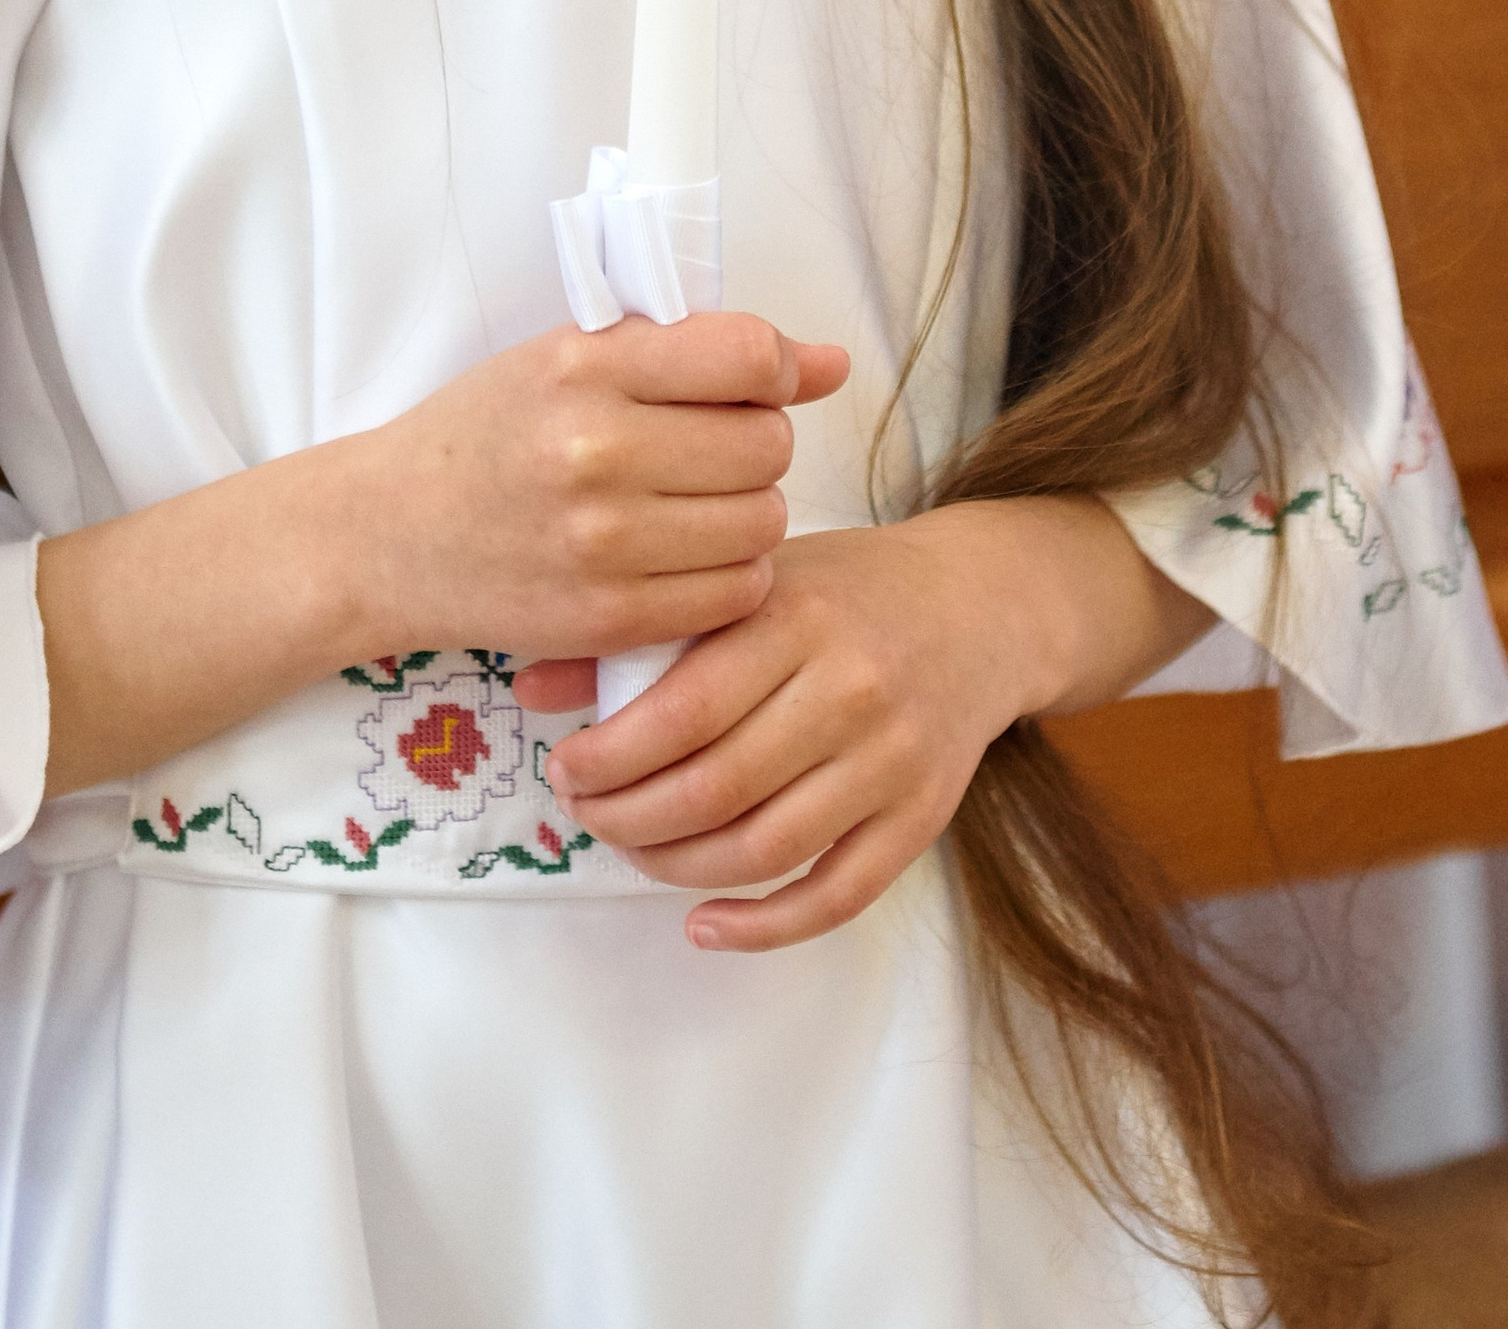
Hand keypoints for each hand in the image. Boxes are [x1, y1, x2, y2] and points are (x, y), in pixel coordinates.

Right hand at [358, 312, 849, 671]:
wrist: (388, 533)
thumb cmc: (487, 432)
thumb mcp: (571, 357)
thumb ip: (697, 352)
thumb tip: (834, 362)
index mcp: (586, 365)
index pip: (748, 356)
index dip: (775, 369)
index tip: (755, 384)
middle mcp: (596, 450)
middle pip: (768, 446)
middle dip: (758, 444)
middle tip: (709, 450)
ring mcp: (602, 543)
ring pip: (762, 523)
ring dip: (748, 513)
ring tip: (695, 504)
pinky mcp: (606, 620)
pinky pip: (733, 595)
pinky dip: (729, 576)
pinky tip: (685, 556)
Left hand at [527, 499, 1209, 952]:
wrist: (979, 607)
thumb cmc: (843, 592)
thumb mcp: (751, 581)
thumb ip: (645, 631)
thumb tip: (528, 686)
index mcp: (795, 617)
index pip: (683, 709)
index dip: (610, 758)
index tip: (566, 769)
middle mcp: (850, 688)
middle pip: (717, 787)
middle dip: (629, 819)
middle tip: (588, 815)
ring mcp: (891, 760)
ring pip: (767, 848)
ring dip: (679, 869)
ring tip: (635, 852)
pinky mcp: (922, 817)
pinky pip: (836, 895)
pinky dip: (763, 926)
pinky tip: (705, 923)